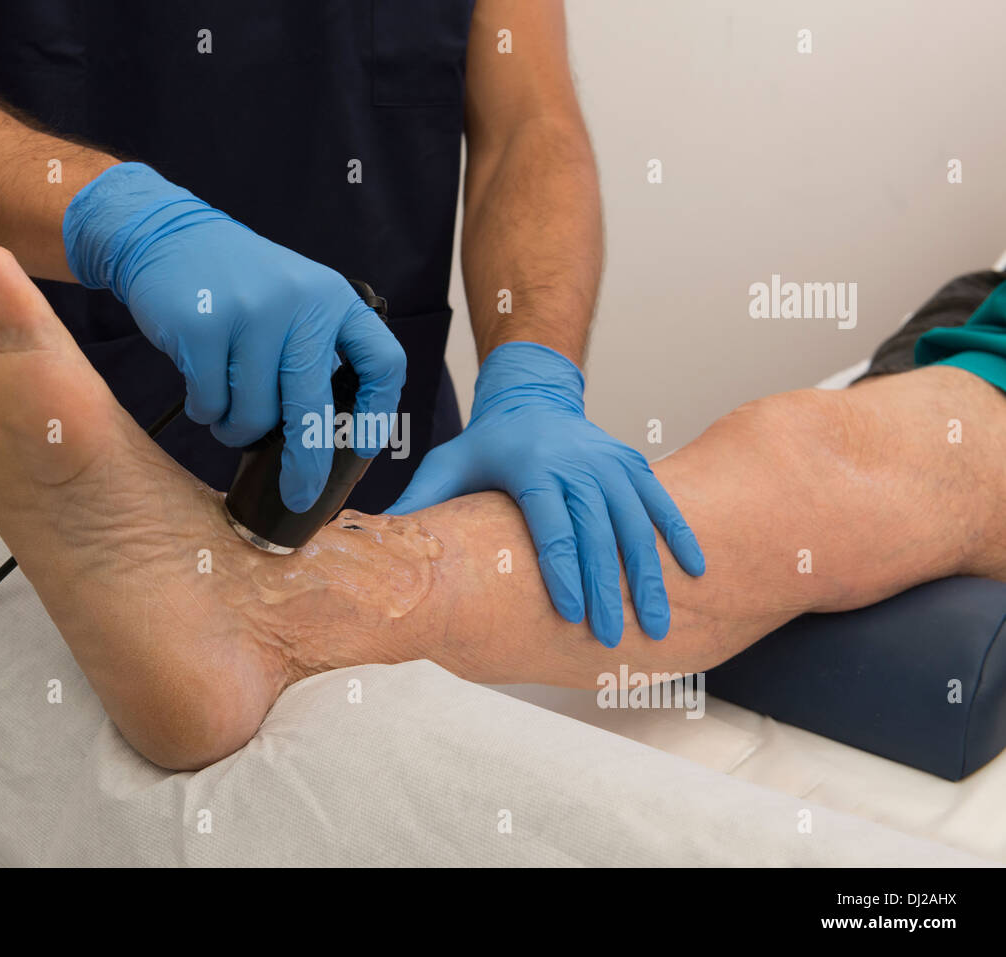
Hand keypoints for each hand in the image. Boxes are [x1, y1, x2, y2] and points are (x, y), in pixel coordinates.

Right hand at [63, 162, 405, 510]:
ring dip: (235, 429)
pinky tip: (199, 382)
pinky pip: (210, 405)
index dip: (379, 414)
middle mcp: (298, 303)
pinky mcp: (202, 327)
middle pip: (312, 408)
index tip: (361, 449)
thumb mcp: (294, 299)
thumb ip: (317, 353)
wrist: (165, 235)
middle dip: (304, 463)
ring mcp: (249, 314)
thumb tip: (329, 443)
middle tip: (298, 495)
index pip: (382, 361)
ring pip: (254, 416)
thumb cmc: (237, 286)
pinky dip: (204, 410)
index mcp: (332, 298)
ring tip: (226, 406)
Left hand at [388, 341, 703, 646]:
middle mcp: (576, 462)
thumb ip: (418, 506)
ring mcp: (609, 461)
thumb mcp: (446, 466)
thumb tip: (370, 545)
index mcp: (531, 467)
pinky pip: (661, 502)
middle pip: (597, 532)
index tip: (572, 613)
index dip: (563, 569)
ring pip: (635, 523)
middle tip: (613, 640)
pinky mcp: (631, 463)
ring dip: (651, 576)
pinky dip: (679, 536)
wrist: (531, 396)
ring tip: (660, 626)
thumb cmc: (485, 443)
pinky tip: (696, 572)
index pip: (550, 524)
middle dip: (608, 589)